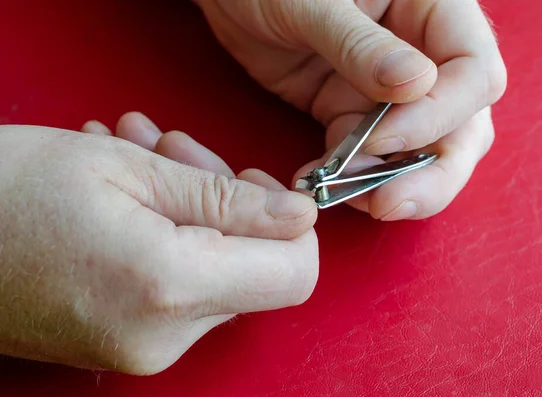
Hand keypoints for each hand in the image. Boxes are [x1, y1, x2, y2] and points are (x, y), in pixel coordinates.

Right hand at [0, 119, 317, 374]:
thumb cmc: (11, 189)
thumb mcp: (131, 168)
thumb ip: (228, 197)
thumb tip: (300, 215)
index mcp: (171, 286)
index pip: (294, 274)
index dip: (291, 226)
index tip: (257, 183)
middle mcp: (165, 336)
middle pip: (253, 268)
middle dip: (230, 201)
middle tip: (178, 151)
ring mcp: (144, 349)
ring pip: (216, 274)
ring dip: (194, 211)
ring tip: (141, 160)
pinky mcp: (127, 345)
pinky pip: (180, 290)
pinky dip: (171, 239)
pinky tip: (131, 197)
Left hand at [196, 0, 506, 219]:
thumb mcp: (313, 2)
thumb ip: (361, 43)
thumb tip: (419, 86)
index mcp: (432, 9)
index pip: (472, 73)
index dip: (437, 116)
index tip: (378, 139)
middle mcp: (422, 54)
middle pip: (462, 125)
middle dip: (433, 172)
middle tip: (390, 204)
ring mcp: (387, 90)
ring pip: (421, 150)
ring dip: (393, 184)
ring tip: (349, 199)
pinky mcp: (351, 112)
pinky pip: (368, 157)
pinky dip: (352, 179)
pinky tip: (321, 183)